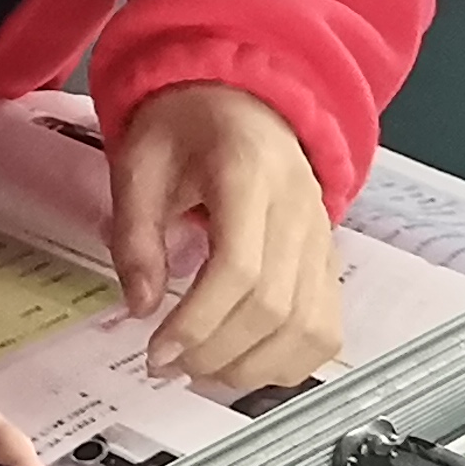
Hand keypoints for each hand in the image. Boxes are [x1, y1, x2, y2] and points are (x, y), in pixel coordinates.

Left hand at [108, 82, 343, 390]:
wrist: (241, 98)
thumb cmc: (187, 123)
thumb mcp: (139, 160)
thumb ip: (135, 231)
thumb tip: (140, 305)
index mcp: (250, 173)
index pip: (240, 269)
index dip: (198, 322)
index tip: (157, 348)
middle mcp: (299, 209)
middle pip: (274, 308)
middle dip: (215, 351)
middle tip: (166, 364)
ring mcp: (322, 238)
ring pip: (307, 328)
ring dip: (250, 366)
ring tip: (200, 367)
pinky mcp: (328, 260)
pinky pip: (325, 328)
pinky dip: (289, 361)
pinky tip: (244, 363)